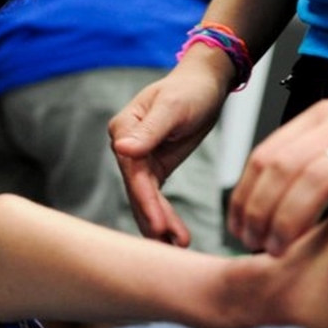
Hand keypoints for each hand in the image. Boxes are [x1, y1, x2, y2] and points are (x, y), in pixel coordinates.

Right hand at [109, 45, 230, 245]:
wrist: (205, 82)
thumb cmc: (190, 89)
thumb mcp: (173, 107)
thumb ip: (150, 130)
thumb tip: (123, 149)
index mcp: (124, 129)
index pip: (133, 172)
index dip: (145, 201)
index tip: (158, 226)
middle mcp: (126, 146)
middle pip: (137, 190)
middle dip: (154, 219)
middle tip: (172, 244)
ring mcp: (139, 158)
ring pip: (145, 198)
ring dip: (158, 223)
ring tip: (178, 245)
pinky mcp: (154, 166)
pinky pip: (155, 196)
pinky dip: (163, 215)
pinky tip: (174, 236)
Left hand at [228, 77, 327, 255]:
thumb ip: (315, 149)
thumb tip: (279, 188)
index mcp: (319, 117)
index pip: (264, 155)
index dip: (245, 194)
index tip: (238, 225)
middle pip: (281, 169)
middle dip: (259, 212)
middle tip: (253, 244)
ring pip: (314, 180)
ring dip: (290, 219)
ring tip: (281, 249)